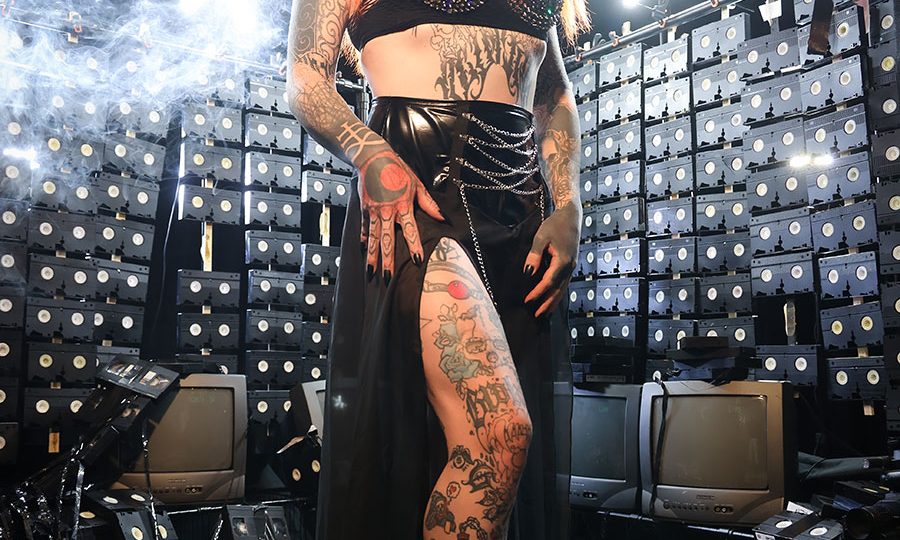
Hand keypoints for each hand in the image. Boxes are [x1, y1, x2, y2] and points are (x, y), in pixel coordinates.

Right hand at [358, 149, 444, 283]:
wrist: (372, 158)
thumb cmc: (397, 169)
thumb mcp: (416, 184)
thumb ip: (428, 203)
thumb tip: (442, 217)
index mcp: (403, 206)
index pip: (410, 231)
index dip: (414, 246)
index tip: (418, 261)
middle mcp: (387, 211)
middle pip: (387, 240)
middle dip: (387, 261)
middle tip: (388, 278)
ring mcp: (373, 211)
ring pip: (373, 238)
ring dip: (372, 257)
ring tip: (371, 272)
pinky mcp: (364, 208)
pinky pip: (365, 228)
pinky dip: (364, 240)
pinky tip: (364, 251)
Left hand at [523, 202, 580, 316]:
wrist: (571, 215)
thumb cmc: (556, 224)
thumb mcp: (541, 238)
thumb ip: (534, 256)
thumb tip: (528, 273)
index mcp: (563, 261)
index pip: (548, 282)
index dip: (538, 292)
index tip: (527, 300)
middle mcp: (570, 266)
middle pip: (558, 289)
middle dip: (548, 303)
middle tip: (537, 315)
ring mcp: (572, 266)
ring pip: (563, 288)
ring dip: (554, 301)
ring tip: (545, 312)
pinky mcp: (571, 264)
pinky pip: (564, 282)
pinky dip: (558, 292)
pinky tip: (552, 298)